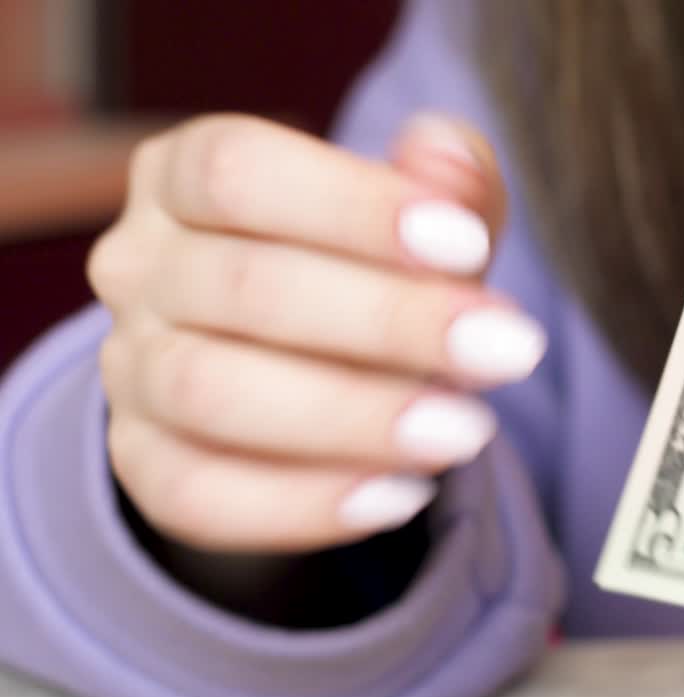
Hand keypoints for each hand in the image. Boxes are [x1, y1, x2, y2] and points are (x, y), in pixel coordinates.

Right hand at [89, 114, 543, 552]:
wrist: (318, 372)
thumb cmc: (378, 271)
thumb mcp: (426, 220)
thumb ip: (452, 185)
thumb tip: (448, 159)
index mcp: (185, 175)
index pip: (237, 171)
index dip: (353, 206)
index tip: (468, 247)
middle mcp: (139, 266)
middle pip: (242, 286)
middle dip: (388, 323)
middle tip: (508, 352)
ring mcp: (127, 370)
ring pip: (211, 393)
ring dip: (351, 417)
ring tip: (466, 431)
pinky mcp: (141, 464)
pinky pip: (198, 496)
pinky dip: (304, 502)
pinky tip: (402, 495)